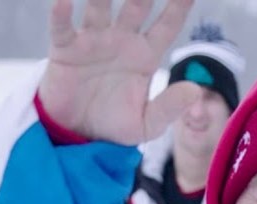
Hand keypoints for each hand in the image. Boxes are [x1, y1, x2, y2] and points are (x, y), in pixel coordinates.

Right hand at [38, 0, 201, 145]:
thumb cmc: (115, 125)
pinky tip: (64, 1)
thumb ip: (170, 107)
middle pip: (136, 6)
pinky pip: (63, 28)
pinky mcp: (65, 50)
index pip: (167, 25)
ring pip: (99, 7)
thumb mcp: (148, 123)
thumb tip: (195, 91)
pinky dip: (61, 14)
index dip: (178, 7)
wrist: (78, 136)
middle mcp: (121, 40)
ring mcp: (93, 41)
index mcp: (145, 55)